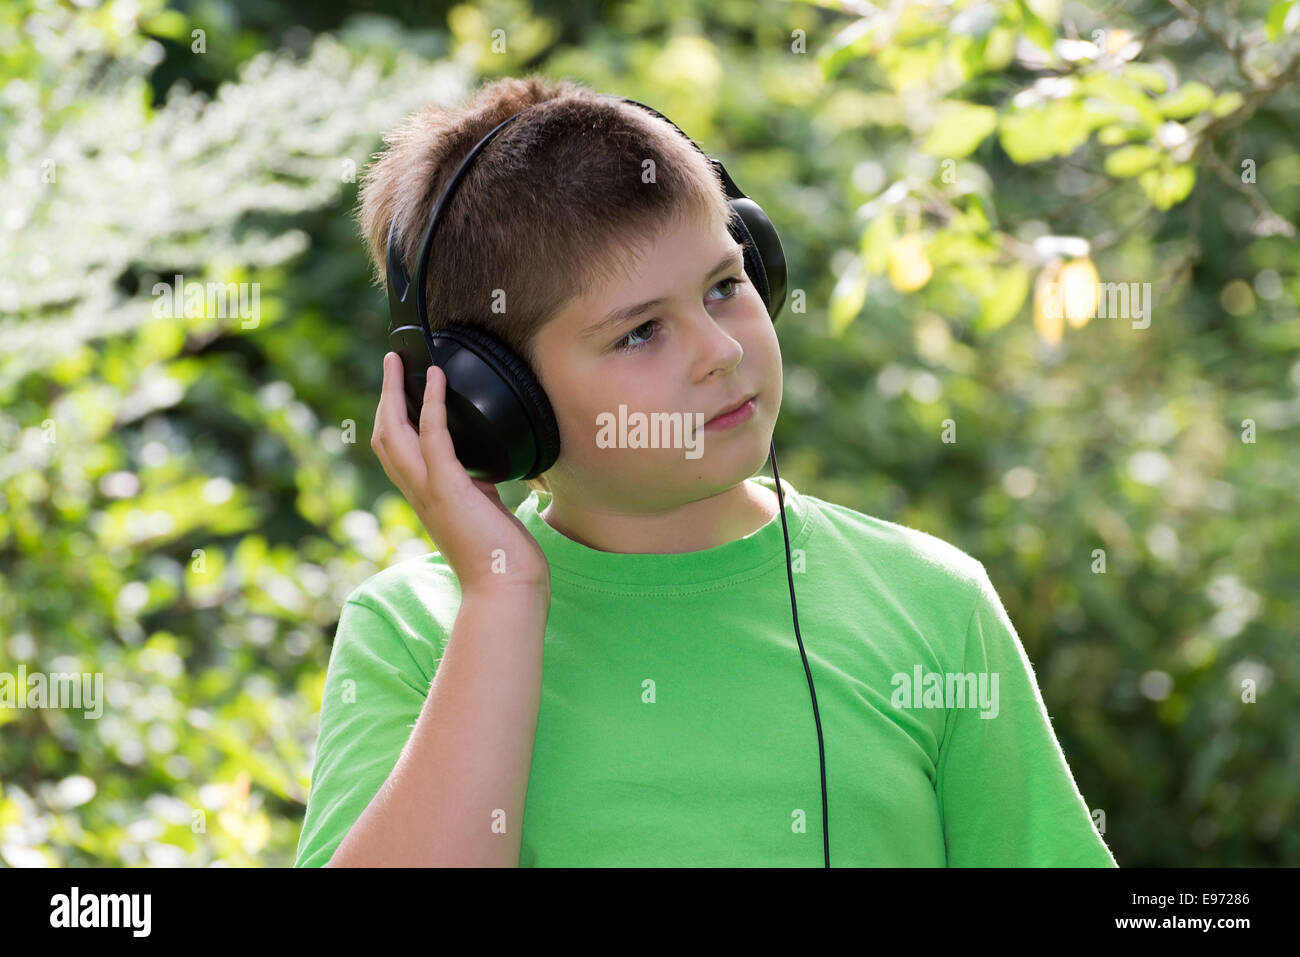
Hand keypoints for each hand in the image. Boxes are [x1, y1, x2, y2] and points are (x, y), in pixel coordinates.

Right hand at [370, 352, 549, 593]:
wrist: (506, 589)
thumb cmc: (501, 557)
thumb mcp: (484, 510)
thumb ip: (476, 486)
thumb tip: (482, 465)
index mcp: (426, 497)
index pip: (396, 452)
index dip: (392, 418)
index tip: (399, 390)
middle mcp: (419, 493)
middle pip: (384, 437)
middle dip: (385, 396)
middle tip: (392, 362)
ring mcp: (430, 491)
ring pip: (395, 433)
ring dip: (396, 392)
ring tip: (401, 361)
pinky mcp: (449, 489)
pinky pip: (433, 437)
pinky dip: (433, 405)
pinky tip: (437, 380)